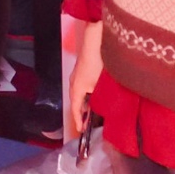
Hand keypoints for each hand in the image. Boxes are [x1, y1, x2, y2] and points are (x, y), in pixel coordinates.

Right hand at [66, 20, 103, 140]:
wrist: (96, 43)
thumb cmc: (97, 64)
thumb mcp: (99, 86)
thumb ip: (98, 100)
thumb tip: (100, 111)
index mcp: (76, 89)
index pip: (75, 110)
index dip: (78, 121)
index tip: (81, 130)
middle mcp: (74, 83)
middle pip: (76, 102)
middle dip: (81, 114)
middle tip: (87, 124)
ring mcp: (77, 76)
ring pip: (80, 95)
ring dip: (85, 104)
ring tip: (93, 113)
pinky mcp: (82, 71)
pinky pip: (83, 88)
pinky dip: (87, 95)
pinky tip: (96, 96)